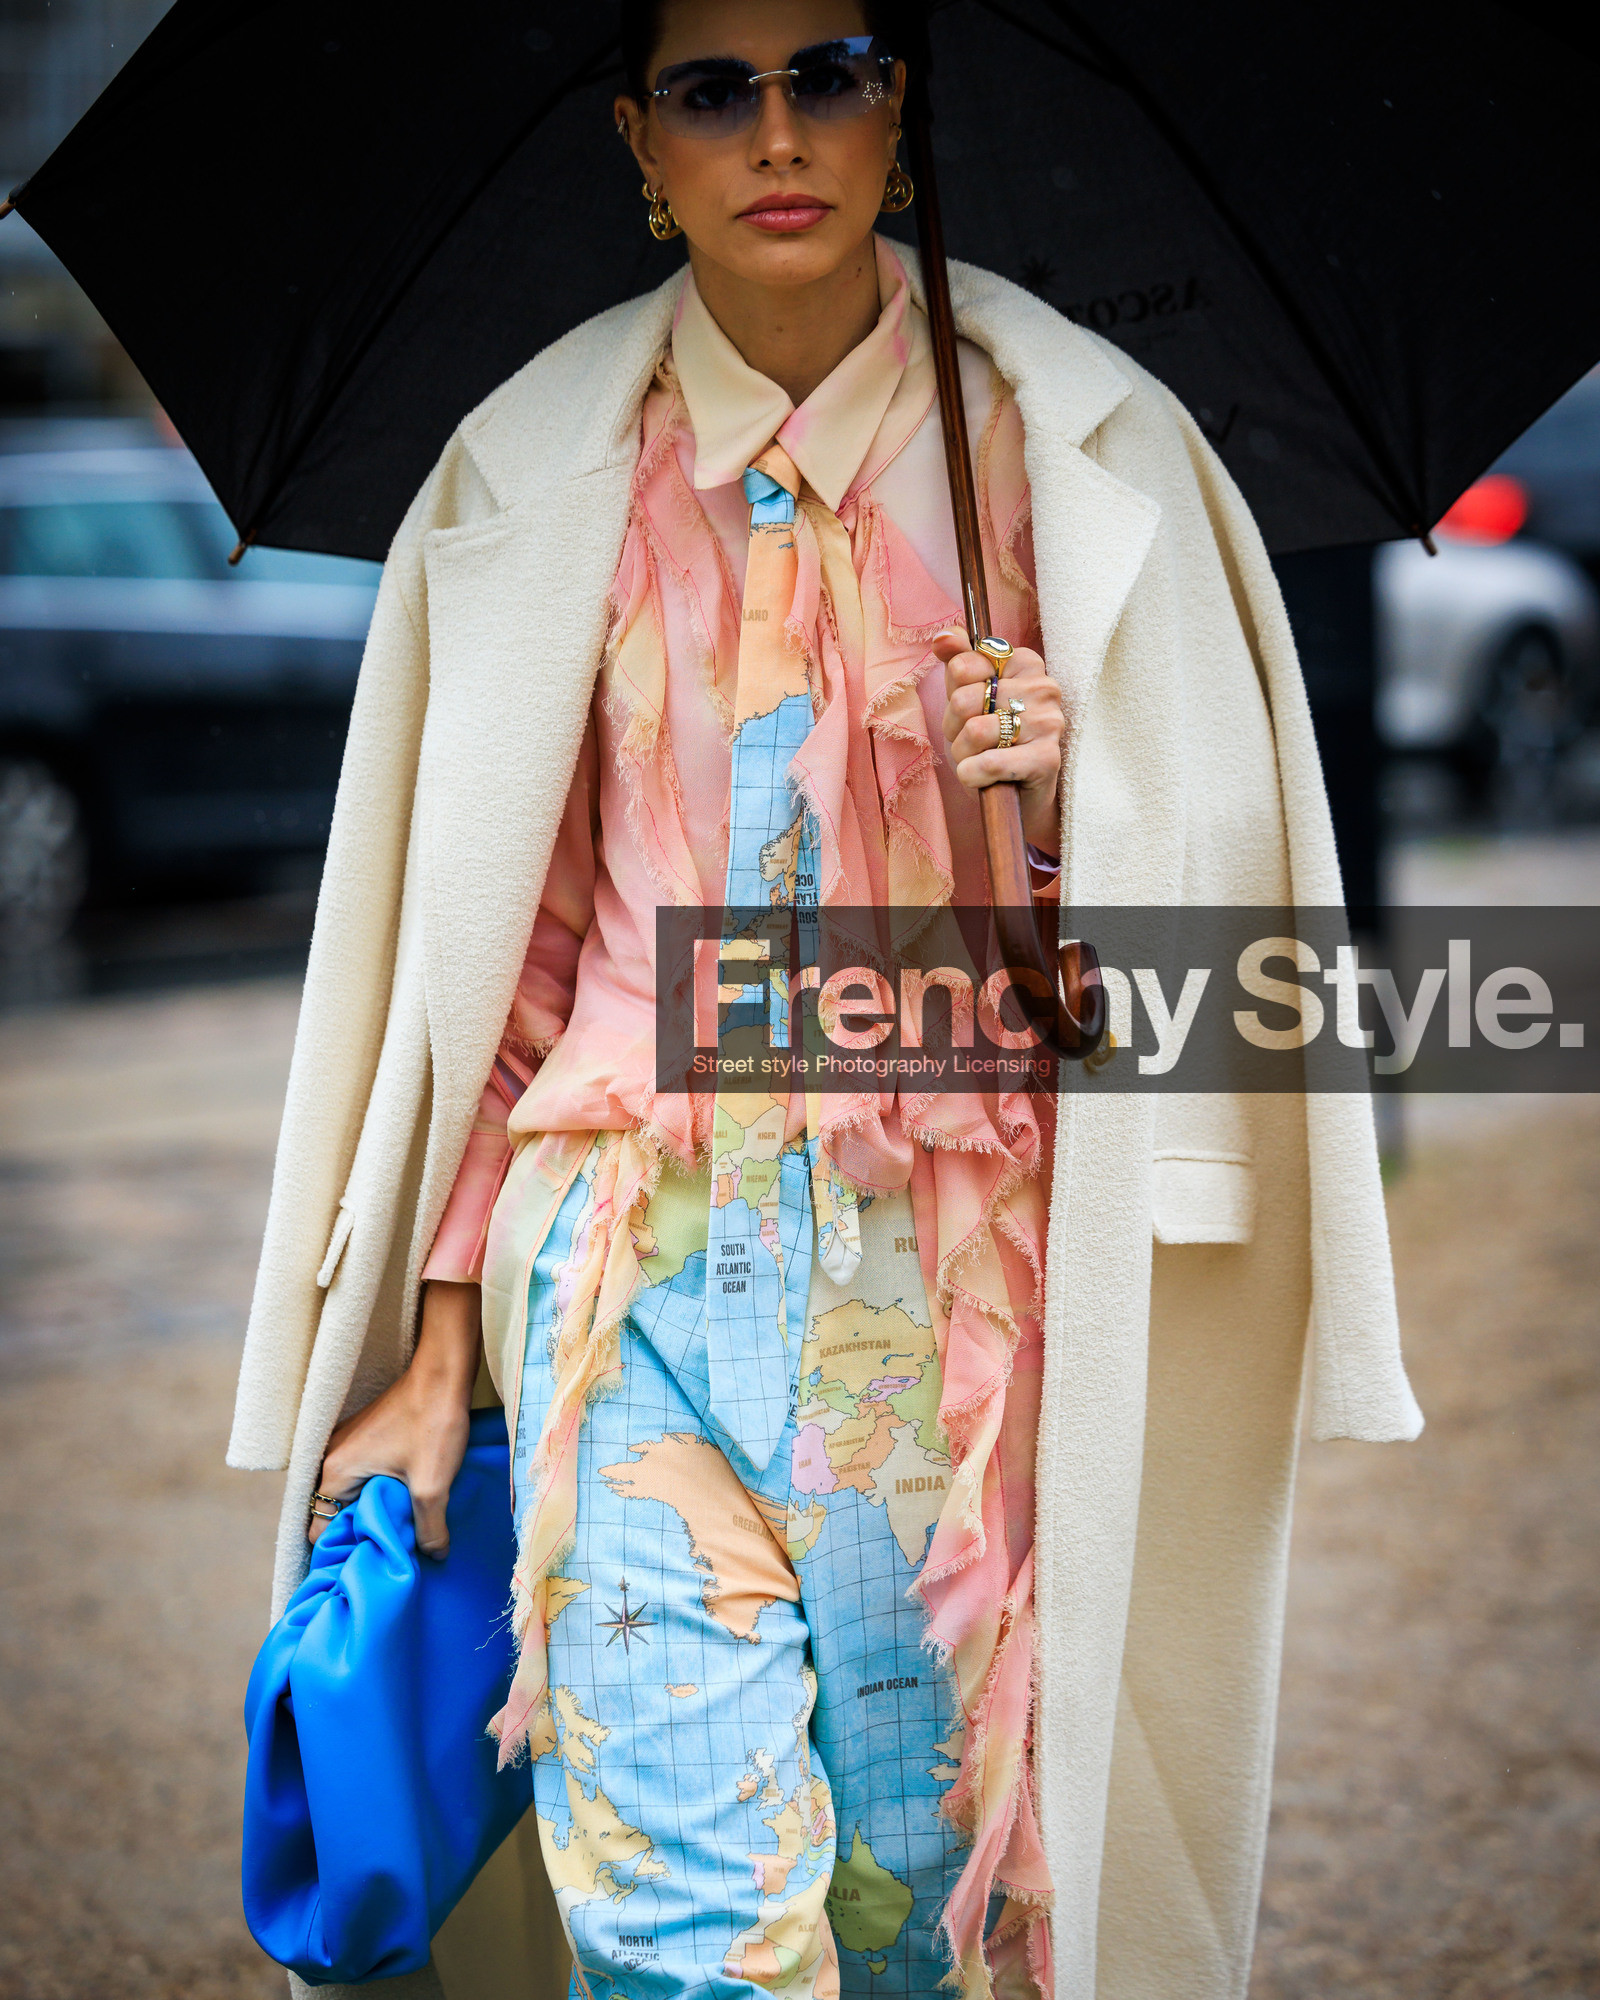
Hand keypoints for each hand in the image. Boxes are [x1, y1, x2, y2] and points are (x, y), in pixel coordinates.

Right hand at [309, 1280, 481, 1558]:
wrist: (444, 1373)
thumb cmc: (433, 1423)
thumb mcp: (433, 1485)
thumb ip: (429, 1528)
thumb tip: (433, 1556)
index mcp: (335, 1471)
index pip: (318, 1530)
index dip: (342, 1552)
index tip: (367, 1565)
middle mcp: (331, 1457)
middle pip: (333, 1513)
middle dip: (359, 1534)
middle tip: (387, 1552)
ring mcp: (347, 1444)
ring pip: (349, 1494)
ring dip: (370, 1512)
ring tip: (398, 1530)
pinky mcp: (365, 1437)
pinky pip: (360, 1476)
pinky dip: (376, 1492)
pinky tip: (403, 1502)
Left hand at [935, 634, 1065, 855]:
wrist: (1020, 794)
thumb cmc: (992, 741)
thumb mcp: (970, 697)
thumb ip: (959, 661)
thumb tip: (943, 637)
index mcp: (1026, 663)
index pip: (962, 666)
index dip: (954, 696)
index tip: (972, 711)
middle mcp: (1043, 686)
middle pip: (964, 700)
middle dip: (955, 729)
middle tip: (972, 743)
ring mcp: (1049, 722)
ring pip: (974, 731)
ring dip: (963, 755)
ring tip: (979, 760)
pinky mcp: (1048, 758)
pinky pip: (989, 762)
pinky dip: (973, 775)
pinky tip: (982, 778)